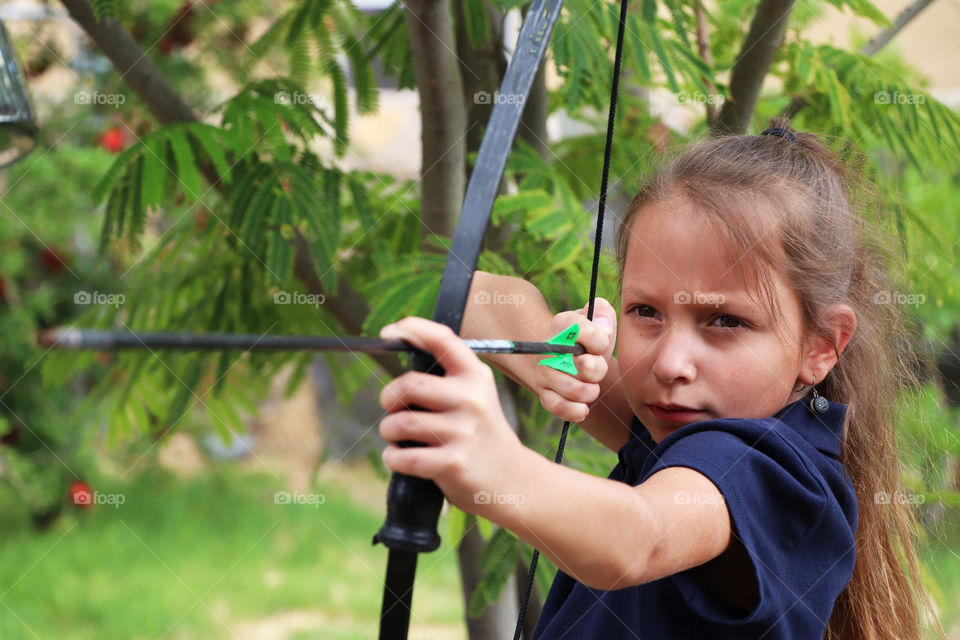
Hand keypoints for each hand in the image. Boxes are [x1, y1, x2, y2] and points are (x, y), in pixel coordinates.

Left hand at [377, 317, 523, 512]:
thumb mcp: (475, 396)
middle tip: (392, 408)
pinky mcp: (454, 463)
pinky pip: (403, 457)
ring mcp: (464, 432)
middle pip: (409, 385)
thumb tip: (398, 348)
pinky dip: (393, 459)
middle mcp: (471, 400)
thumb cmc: (479, 432)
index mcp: (475, 377)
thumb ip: (445, 377)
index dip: (412, 329)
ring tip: (399, 438)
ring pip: (399, 423)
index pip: (442, 339)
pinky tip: (400, 458)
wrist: (512, 478)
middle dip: (389, 397)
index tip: (389, 332)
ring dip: (389, 432)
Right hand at [534, 297, 615, 422]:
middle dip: (599, 370)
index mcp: (563, 324)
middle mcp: (548, 347)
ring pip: (576, 390)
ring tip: (591, 385)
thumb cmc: (591, 338)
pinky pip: (559, 407)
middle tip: (594, 367)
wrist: (575, 358)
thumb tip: (602, 326)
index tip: (600, 345)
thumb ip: (603, 312)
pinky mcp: (544, 394)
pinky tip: (584, 407)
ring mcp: (543, 372)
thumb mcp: (600, 319)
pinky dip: (576, 411)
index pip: (588, 333)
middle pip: (586, 366)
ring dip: (591, 391)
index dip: (602, 342)